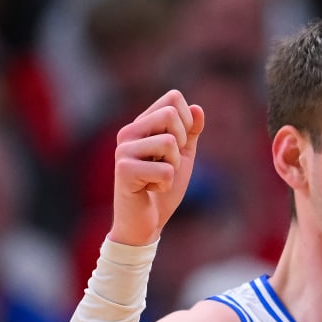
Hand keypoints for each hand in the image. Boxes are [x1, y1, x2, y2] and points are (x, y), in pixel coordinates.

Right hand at [111, 90, 206, 247]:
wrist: (145, 222)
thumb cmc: (162, 188)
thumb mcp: (183, 157)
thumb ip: (190, 133)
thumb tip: (197, 108)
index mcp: (142, 124)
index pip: (174, 98)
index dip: (188, 122)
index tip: (179, 145)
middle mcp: (129, 131)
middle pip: (171, 114)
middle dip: (182, 143)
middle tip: (169, 163)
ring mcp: (124, 149)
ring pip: (169, 142)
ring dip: (174, 167)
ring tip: (158, 178)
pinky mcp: (124, 169)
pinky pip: (165, 170)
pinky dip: (166, 184)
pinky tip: (150, 189)